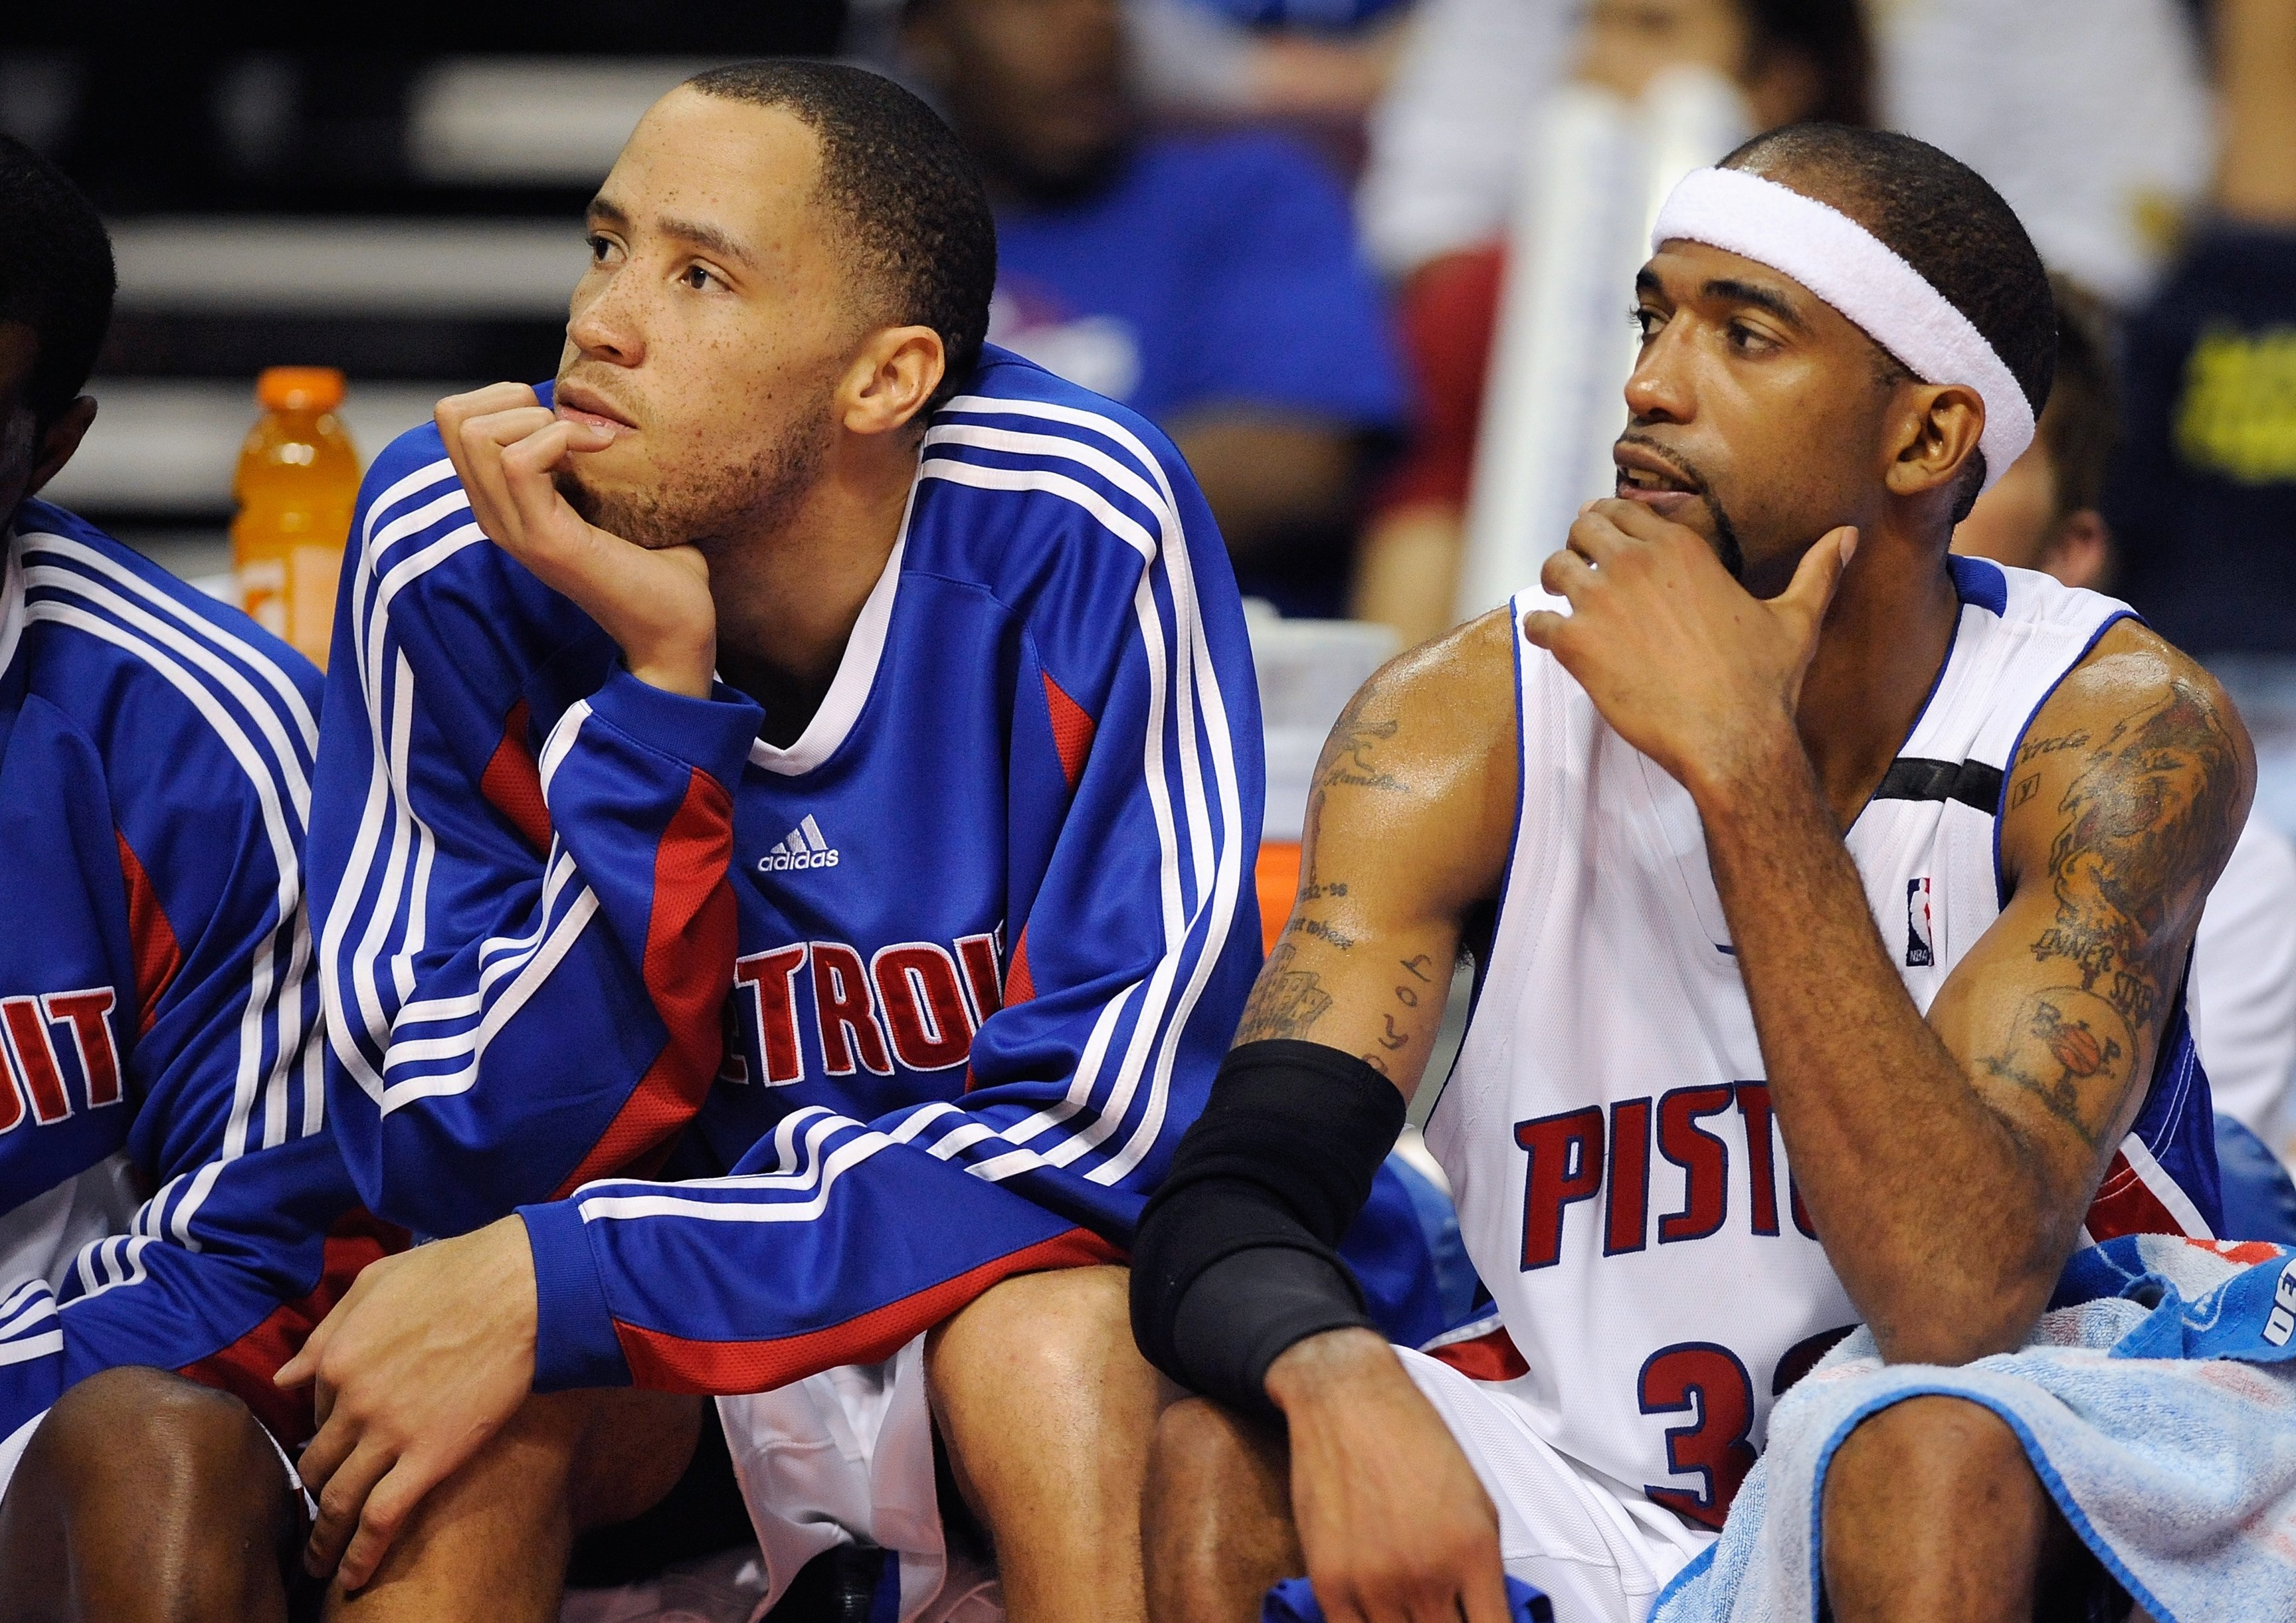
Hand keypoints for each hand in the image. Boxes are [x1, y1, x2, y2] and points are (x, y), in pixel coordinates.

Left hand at [275, 1217, 538, 1589]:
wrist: (524, 1287)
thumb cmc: (459, 1271)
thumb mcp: (377, 1283)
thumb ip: (327, 1330)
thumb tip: (285, 1377)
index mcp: (336, 1358)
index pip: (316, 1411)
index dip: (328, 1430)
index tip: (340, 1447)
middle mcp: (351, 1402)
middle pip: (318, 1464)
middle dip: (313, 1494)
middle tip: (317, 1516)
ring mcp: (389, 1433)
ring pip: (339, 1501)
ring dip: (323, 1540)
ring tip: (318, 1564)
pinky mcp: (431, 1458)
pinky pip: (382, 1519)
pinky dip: (361, 1554)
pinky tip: (353, 1578)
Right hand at [435, 383, 715, 696]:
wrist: (677, 626)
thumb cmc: (658, 562)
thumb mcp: (610, 494)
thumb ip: (585, 454)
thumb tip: (591, 406)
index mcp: (503, 501)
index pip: (455, 419)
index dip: (504, 397)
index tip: (560, 420)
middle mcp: (496, 515)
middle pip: (453, 418)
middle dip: (515, 399)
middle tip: (569, 430)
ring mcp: (514, 528)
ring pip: (477, 434)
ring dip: (539, 420)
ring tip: (586, 446)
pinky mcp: (544, 539)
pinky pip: (519, 461)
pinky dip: (562, 438)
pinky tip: (600, 453)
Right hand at [1266, 1329, 1510, 1622]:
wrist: (1348, 1401)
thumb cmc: (1418, 1443)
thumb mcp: (1477, 1502)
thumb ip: (1485, 1571)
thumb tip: (1486, 1620)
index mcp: (1473, 1552)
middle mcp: (1427, 1575)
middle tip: (1444, 1611)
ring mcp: (1375, 1584)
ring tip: (1410, 1608)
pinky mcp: (1329, 1583)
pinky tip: (1378, 1613)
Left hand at [1521, 499, 1854, 801]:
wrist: (1733, 740)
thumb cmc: (1764, 684)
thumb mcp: (1797, 618)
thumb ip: (1817, 571)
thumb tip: (1847, 536)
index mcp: (1681, 548)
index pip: (1623, 510)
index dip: (1610, 524)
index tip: (1607, 542)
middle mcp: (1637, 563)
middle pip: (1582, 529)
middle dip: (1578, 546)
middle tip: (1581, 571)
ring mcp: (1603, 601)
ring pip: (1554, 568)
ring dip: (1555, 584)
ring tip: (1563, 605)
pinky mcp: (1578, 645)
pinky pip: (1537, 621)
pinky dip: (1539, 629)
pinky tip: (1552, 642)